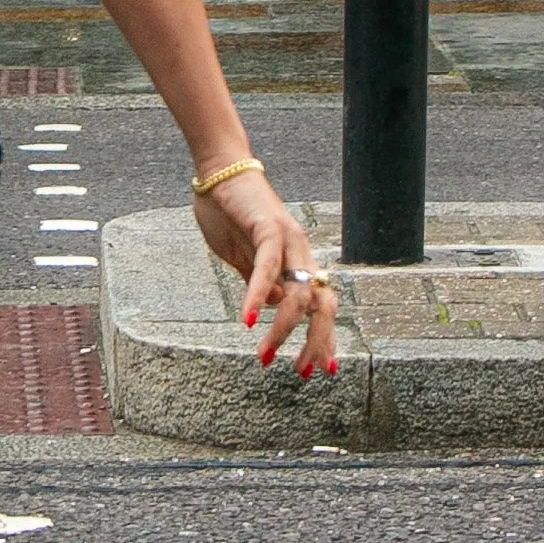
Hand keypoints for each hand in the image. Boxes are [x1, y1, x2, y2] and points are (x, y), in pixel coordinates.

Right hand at [191, 167, 339, 376]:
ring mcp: (288, 240)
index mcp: (296, 262)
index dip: (324, 339)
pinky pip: (268, 268)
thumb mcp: (240, 258)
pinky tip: (248, 319)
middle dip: (316, 342)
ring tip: (263, 355)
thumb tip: (269, 308)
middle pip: (323, 305)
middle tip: (303, 374)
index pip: (321, 306)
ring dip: (283, 329)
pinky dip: (258, 295)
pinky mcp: (268, 227)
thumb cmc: (228, 212)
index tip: (320, 371)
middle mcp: (301, 253)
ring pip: (299, 294)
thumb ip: (257, 282)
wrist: (219, 169)